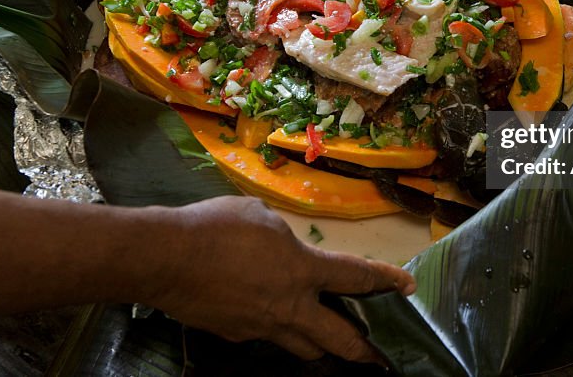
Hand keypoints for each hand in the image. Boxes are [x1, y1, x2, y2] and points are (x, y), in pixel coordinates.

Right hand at [146, 196, 414, 361]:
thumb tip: (284, 248)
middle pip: (340, 340)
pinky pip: (263, 336)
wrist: (166, 258)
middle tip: (377, 355)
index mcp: (302, 271)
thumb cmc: (216, 227)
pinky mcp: (234, 335)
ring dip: (319, 344)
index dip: (386, 281)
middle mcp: (289, 307)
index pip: (357, 277)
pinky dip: (272, 328)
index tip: (407, 287)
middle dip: (364, 350)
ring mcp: (261, 328)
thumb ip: (283, 237)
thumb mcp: (261, 216)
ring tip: (326, 339)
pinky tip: (262, 313)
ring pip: (303, 347)